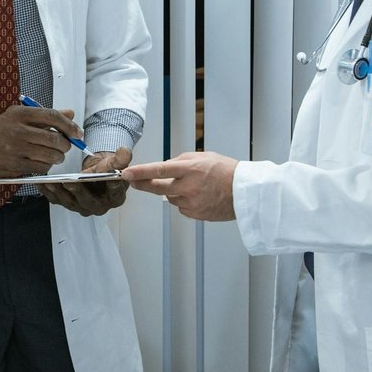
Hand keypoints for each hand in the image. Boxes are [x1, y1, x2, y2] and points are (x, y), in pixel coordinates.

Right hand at [0, 105, 81, 176]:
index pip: (52, 116)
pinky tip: (43, 161)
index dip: (69, 126)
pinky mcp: (16, 164)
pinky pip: (42, 167)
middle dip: (65, 144)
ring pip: (51, 155)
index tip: (77, 132)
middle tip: (65, 145)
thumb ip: (46, 115)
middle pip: (54, 138)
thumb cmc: (1, 129)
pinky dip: (47, 166)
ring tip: (54, 154)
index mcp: (21, 114)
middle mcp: (19, 130)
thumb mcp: (20, 115)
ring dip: (58, 156)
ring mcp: (17, 148)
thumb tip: (70, 114)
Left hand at [41, 147, 131, 216]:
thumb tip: (124, 152)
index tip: (105, 178)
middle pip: (88, 201)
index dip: (111, 185)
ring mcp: (83, 207)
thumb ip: (121, 158)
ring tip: (50, 183)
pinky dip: (49, 193)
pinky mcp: (70, 203)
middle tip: (69, 182)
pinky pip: (58, 200)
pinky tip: (41, 184)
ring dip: (59, 193)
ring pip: (70, 202)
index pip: (114, 191)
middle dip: (77, 192)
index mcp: (115, 197)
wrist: (99, 172)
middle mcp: (100, 206)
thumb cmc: (107, 169)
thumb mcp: (116, 162)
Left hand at [123, 151, 238, 220]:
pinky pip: (181, 207)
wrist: (245, 192)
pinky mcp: (196, 214)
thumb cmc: (227, 171)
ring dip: (173, 191)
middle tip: (134, 181)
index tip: (126, 173)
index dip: (141, 172)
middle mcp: (189, 187)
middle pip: (158, 188)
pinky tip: (198, 196)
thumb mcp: (203, 157)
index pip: (160, 169)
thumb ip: (181, 161)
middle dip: (143, 184)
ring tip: (193, 186)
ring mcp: (192, 203)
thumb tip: (164, 167)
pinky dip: (184, 201)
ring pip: (170, 198)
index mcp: (191, 169)